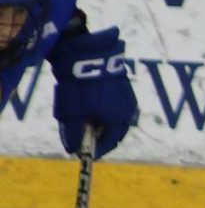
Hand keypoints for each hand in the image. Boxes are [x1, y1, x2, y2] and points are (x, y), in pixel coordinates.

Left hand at [49, 25, 136, 157]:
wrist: (87, 54)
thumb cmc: (81, 88)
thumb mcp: (72, 114)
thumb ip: (73, 135)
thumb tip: (72, 150)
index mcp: (120, 120)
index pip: (110, 142)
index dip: (96, 149)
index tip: (82, 153)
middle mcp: (128, 109)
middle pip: (112, 128)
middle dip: (96, 133)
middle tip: (79, 135)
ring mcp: (126, 94)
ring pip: (112, 113)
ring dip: (98, 118)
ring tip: (80, 116)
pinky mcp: (121, 82)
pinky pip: (111, 101)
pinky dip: (100, 105)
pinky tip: (86, 100)